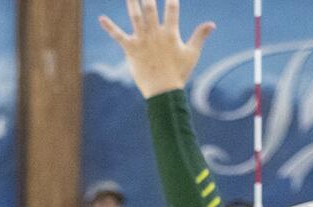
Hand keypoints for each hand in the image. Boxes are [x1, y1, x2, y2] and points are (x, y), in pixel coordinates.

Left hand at [99, 0, 215, 99]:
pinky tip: (101, 18)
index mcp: (170, 34)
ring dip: (131, 2)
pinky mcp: (131, 50)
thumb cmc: (179, 73)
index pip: (172, 9)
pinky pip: (118, 36)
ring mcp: (142, 41)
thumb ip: (200, 36)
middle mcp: (155, 34)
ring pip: (135, 17)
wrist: (163, 92)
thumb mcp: (192, 53)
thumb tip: (212, 24)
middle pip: (150, 8)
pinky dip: (109, 27)